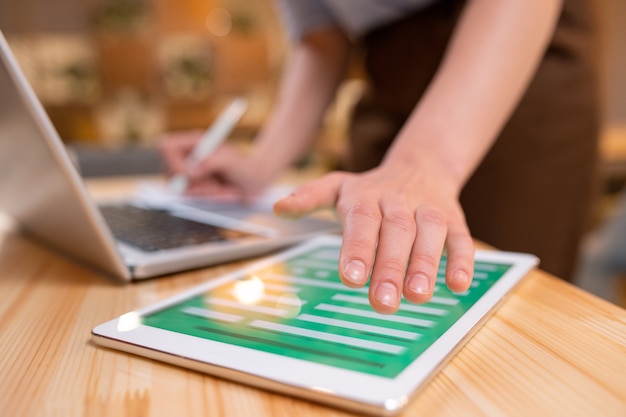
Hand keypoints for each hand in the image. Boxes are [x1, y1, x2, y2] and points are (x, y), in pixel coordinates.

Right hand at [158, 131, 270, 199]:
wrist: (257, 182)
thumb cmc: (247, 167)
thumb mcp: (231, 162)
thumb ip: (210, 162)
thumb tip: (191, 171)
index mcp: (195, 142)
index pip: (166, 146)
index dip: (173, 162)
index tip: (192, 174)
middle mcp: (189, 157)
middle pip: (170, 172)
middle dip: (193, 183)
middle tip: (215, 184)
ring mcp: (190, 173)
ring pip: (180, 189)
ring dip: (203, 192)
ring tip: (222, 188)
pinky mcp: (195, 187)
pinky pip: (191, 199)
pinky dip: (207, 198)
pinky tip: (222, 193)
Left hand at [274, 162, 473, 313]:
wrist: (420, 167)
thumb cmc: (371, 189)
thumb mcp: (338, 186)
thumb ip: (310, 197)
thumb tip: (278, 207)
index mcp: (365, 197)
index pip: (360, 221)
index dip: (357, 248)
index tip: (351, 278)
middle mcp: (397, 203)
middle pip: (395, 231)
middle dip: (390, 266)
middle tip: (383, 302)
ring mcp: (427, 211)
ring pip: (429, 233)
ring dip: (425, 264)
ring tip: (418, 296)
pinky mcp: (454, 220)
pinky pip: (461, 238)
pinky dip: (462, 260)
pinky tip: (458, 285)